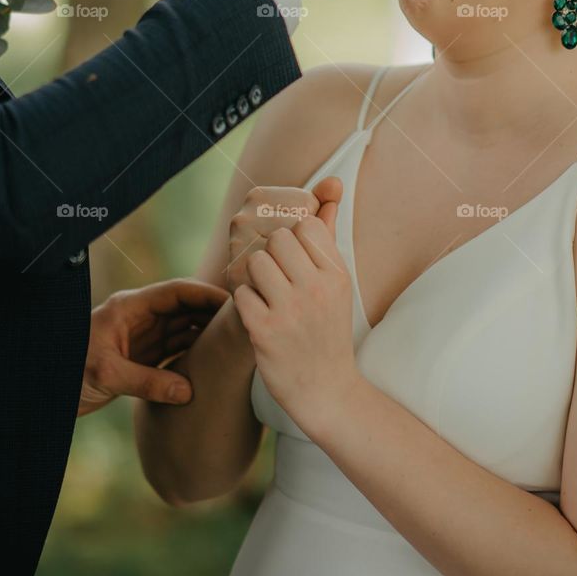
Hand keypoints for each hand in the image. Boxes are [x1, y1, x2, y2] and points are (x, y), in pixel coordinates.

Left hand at [79, 278, 229, 415]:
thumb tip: (188, 391)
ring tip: (231, 344)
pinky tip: (208, 363)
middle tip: (241, 323)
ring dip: (202, 335)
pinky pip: (171, 351)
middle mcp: (138, 319)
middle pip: (183, 309)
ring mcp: (139, 338)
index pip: (176, 292)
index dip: (205, 294)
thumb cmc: (66, 372)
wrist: (42, 392)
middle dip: (210, 314)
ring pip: (179, 330)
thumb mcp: (107, 375)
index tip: (232, 302)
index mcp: (130, 308)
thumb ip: (148, 382)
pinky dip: (189, 355)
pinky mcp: (137, 358)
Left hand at [233, 179, 360, 439]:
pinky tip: (256, 314)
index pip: (306, 225)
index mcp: (336, 273)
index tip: (291, 255)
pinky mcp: (264, 332)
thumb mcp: (336, 282)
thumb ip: (328, 233)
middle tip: (275, 275)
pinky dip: (243, 301)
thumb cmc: (328, 328)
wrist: (327, 391)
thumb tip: (330, 184)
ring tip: (264, 292)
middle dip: (271, 252)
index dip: (293, 235)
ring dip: (253, 275)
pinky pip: (240, 294)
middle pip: (278, 237)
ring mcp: (290, 311)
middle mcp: (316, 288)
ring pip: (255, 261)